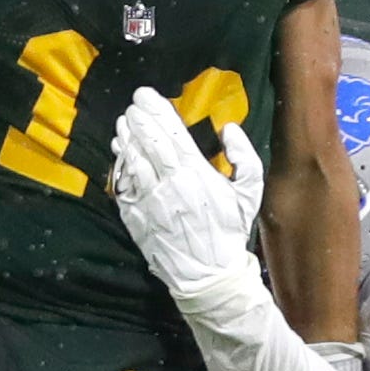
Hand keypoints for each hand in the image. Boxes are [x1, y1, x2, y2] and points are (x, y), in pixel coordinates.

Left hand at [108, 88, 265, 297]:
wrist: (207, 275)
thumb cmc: (229, 231)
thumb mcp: (249, 193)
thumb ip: (244, 156)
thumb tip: (229, 128)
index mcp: (196, 173)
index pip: (171, 132)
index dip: (157, 110)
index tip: (147, 95)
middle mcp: (169, 182)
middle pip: (147, 140)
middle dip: (138, 117)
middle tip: (133, 104)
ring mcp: (149, 199)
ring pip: (132, 159)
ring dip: (126, 137)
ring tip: (124, 122)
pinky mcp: (135, 215)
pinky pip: (123, 183)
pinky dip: (120, 163)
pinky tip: (120, 151)